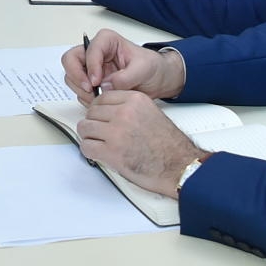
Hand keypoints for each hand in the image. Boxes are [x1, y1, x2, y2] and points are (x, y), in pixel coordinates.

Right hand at [63, 29, 183, 99]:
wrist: (158, 80)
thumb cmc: (152, 67)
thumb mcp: (143, 69)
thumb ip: (126, 77)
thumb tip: (107, 85)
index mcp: (107, 41)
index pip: (89, 51)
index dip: (90, 67)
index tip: (96, 82)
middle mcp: (95, 52)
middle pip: (71, 60)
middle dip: (77, 77)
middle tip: (89, 90)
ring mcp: (91, 68)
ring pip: (71, 76)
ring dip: (81, 89)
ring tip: (98, 99)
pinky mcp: (92, 82)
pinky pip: (79, 90)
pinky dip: (85, 98)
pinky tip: (100, 102)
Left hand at [75, 91, 206, 197]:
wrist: (180, 167)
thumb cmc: (170, 146)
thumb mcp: (151, 114)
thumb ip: (130, 109)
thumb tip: (107, 112)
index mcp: (135, 100)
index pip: (102, 98)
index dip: (98, 110)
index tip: (99, 117)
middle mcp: (124, 112)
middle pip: (91, 112)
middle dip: (93, 123)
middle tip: (99, 133)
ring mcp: (116, 132)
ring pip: (85, 128)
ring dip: (89, 137)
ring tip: (99, 143)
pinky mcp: (111, 152)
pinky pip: (86, 147)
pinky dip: (90, 151)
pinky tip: (99, 154)